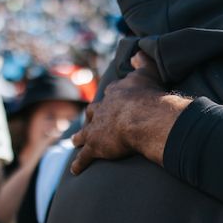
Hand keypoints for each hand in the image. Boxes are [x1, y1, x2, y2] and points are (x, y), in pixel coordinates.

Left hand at [69, 53, 187, 172]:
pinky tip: (75, 170)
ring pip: (84, 134)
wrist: (142, 117)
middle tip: (91, 119)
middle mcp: (102, 110)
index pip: (111, 94)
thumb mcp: (146, 73)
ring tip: (75, 141)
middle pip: (93, 112)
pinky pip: (84, 157)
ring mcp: (97, 129)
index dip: (112, 98)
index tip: (112, 100)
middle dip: (92, 116)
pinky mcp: (96, 147)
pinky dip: (79, 164)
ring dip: (80, 138)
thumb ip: (142, 62)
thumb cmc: (148, 96)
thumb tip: (137, 52)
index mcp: (115, 94)